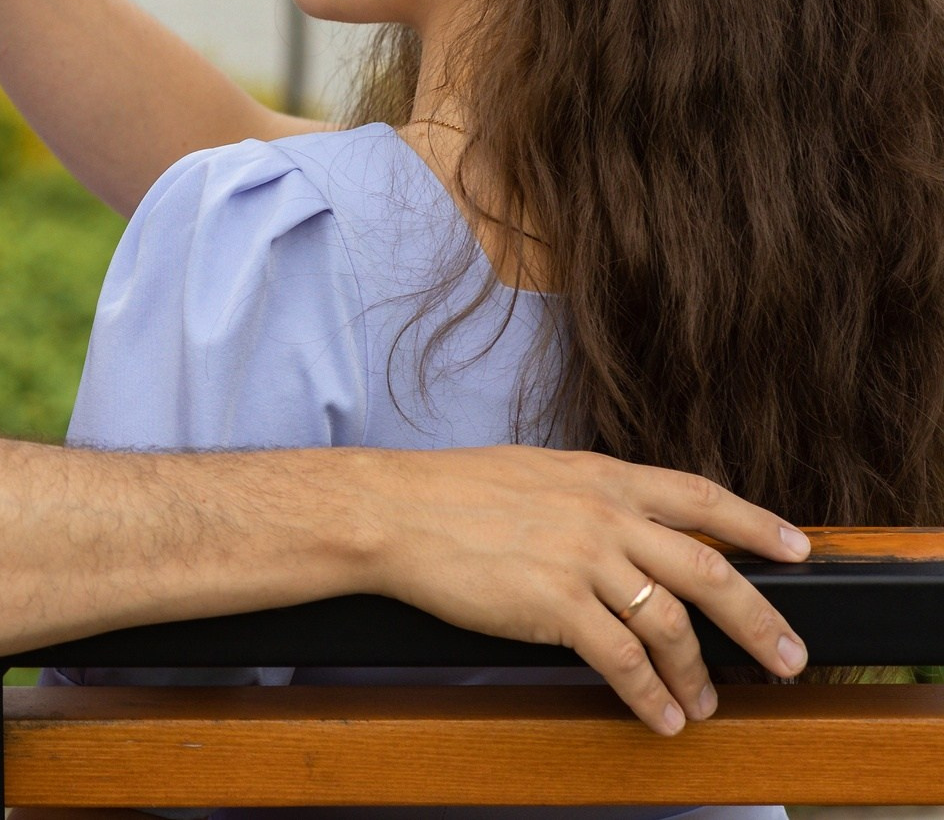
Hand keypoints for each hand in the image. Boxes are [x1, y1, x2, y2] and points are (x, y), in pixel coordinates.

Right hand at [355, 445, 810, 734]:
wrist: (390, 511)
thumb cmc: (446, 493)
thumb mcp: (533, 473)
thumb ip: (585, 495)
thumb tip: (623, 523)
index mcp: (599, 476)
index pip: (701, 497)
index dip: (757, 524)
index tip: (797, 550)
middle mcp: (603, 514)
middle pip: (709, 570)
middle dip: (759, 621)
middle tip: (788, 658)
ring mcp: (582, 559)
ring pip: (671, 624)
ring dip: (697, 674)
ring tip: (705, 704)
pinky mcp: (554, 604)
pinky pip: (622, 660)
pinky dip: (649, 696)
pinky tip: (659, 716)